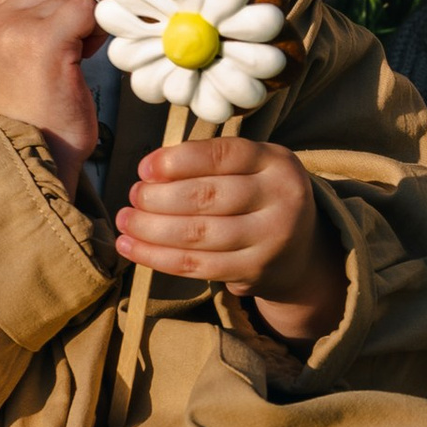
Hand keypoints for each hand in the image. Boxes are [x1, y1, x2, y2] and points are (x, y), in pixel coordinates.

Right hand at [0, 0, 103, 192]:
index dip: (49, 10)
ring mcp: (15, 30)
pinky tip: (83, 61)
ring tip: (70, 62)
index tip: (53, 46)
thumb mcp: (8, 67)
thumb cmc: (31, 121)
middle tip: (66, 57)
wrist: (32, 158)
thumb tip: (60, 2)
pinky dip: (94, 31)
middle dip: (65, 16)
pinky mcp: (46, 40)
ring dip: (80, 25)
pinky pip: (85, 10)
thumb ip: (19, 31)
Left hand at [116, 137, 346, 345]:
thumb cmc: (259, 198)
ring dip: (151, 229)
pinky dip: (158, 257)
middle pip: (207, 196)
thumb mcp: (252, 168)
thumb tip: (150, 172)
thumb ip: (210, 163)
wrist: (300, 251)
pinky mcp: (255, 271)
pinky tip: (132, 248)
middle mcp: (281, 198)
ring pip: (198, 234)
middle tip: (133, 197)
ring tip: (126, 222)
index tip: (144, 168)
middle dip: (158, 197)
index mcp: (276, 162)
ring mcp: (271, 238)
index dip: (178, 161)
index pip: (223, 155)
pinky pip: (197, 266)